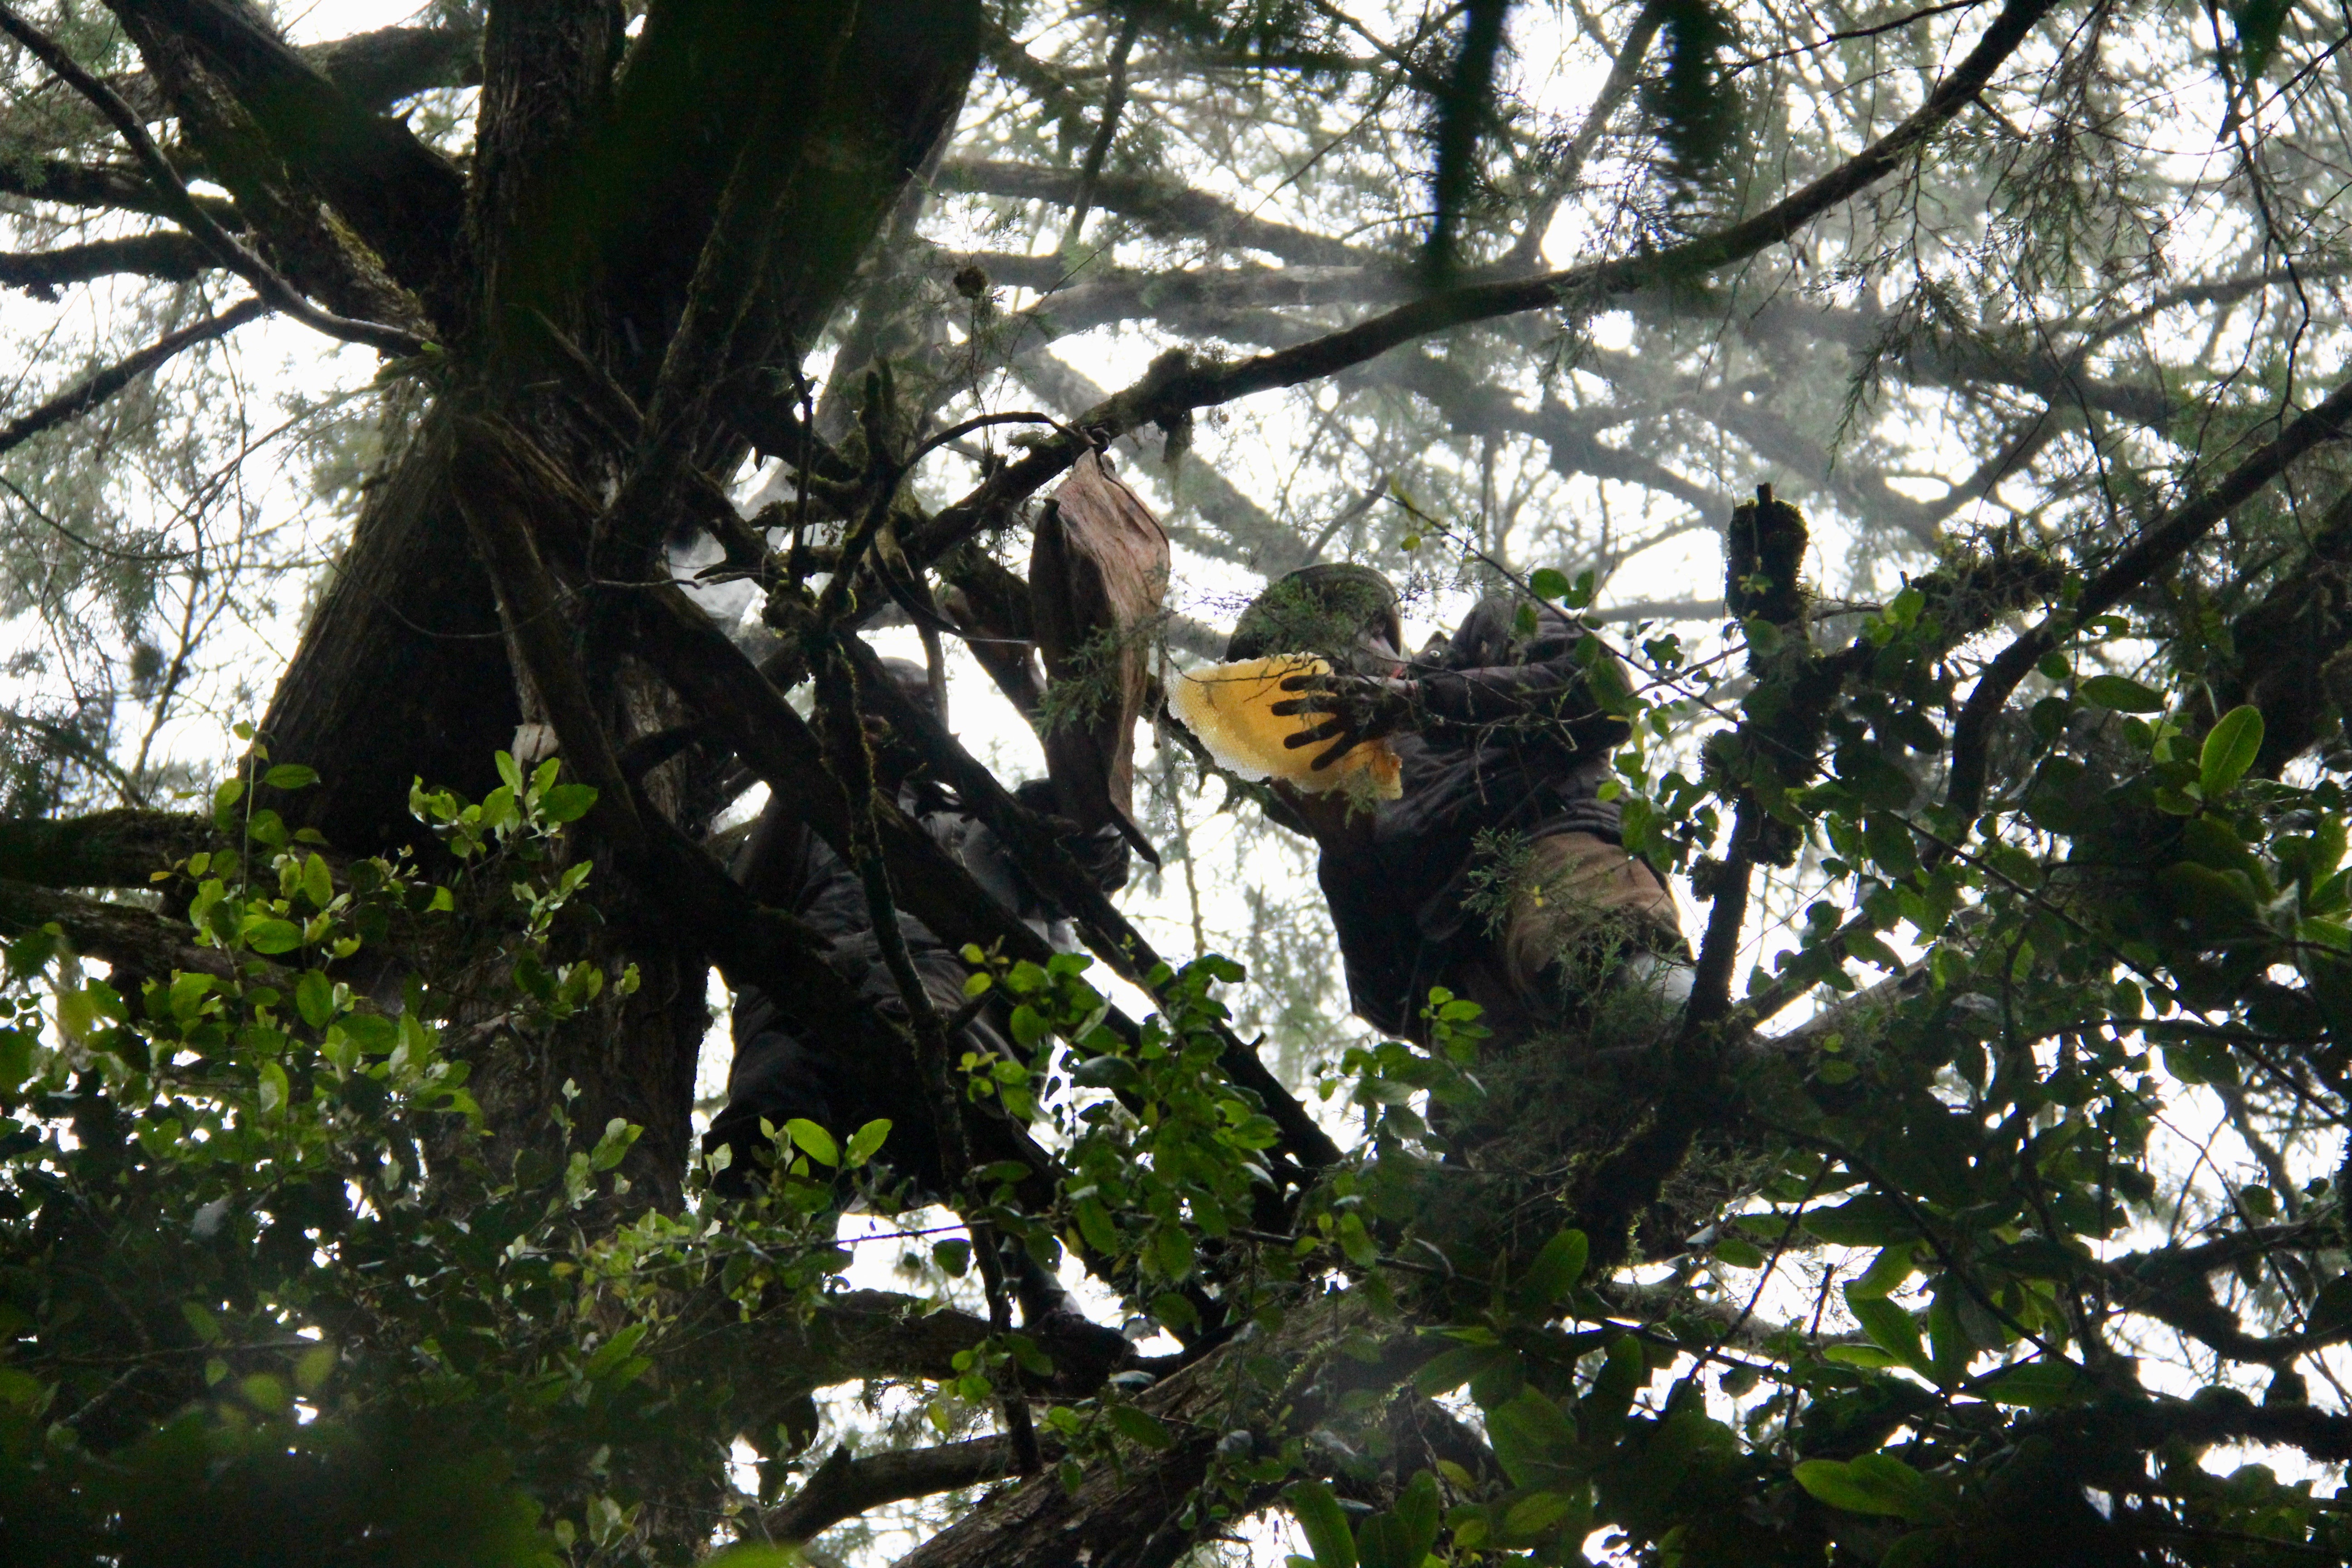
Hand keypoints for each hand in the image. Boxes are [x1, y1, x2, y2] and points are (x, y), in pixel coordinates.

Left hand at [1269, 672, 1414, 769]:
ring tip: (1285, 743)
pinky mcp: (1361, 734)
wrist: (1411, 701)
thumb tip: (1327, 679)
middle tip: (1273, 710)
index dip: (1301, 681)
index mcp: (1348, 685)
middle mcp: (1347, 702)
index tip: (1282, 684)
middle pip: (1316, 705)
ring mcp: (1353, 720)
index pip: (1320, 681)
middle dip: (1294, 707)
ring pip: (1324, 729)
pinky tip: (1313, 766)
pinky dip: (1328, 757)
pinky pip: (1341, 748)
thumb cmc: (1386, 690)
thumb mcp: (1364, 680)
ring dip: (1304, 736)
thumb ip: (1345, 683)